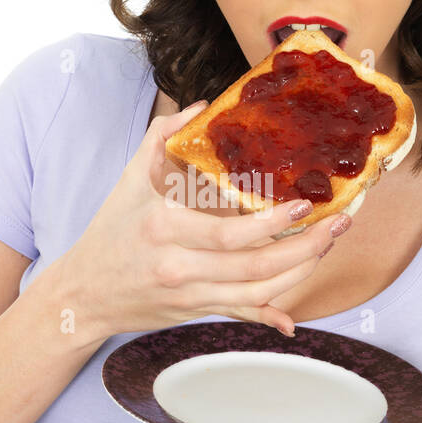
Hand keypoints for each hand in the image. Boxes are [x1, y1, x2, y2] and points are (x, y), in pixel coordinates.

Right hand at [51, 100, 352, 341]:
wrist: (84, 292)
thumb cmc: (110, 232)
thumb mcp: (129, 179)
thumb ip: (163, 137)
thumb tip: (200, 108)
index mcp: (164, 228)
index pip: (229, 234)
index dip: (272, 225)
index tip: (304, 205)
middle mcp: (178, 267)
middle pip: (254, 268)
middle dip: (305, 248)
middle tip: (337, 226)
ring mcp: (189, 295)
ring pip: (256, 293)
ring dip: (299, 273)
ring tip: (326, 246)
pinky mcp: (194, 312)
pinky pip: (241, 314)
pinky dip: (270, 312)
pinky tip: (292, 314)